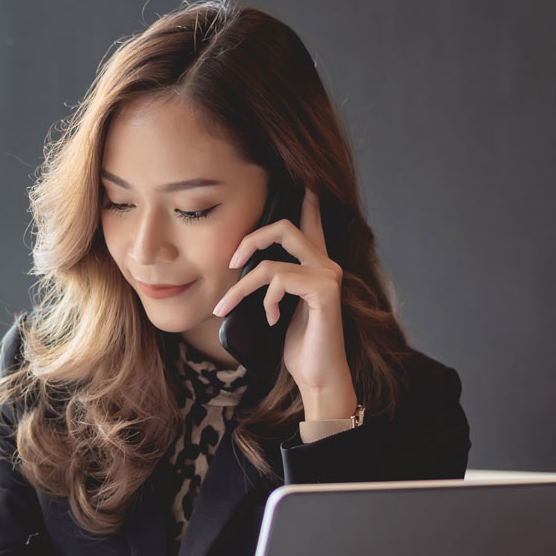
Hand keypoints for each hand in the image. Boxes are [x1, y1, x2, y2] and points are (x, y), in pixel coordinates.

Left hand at [210, 187, 357, 418]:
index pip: (310, 222)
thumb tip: (240, 266)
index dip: (306, 199)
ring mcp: (328, 276)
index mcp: (315, 265)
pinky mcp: (325, 291)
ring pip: (271, 262)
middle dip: (251, 239)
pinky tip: (271, 320)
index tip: (303, 178)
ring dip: (241, 287)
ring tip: (227, 307)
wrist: (317, 376)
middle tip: (231, 260)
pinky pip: (280, 281)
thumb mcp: (276, 306)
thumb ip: (269, 282)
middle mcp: (326, 264)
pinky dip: (266, 301)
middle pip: (285, 227)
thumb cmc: (296, 344)